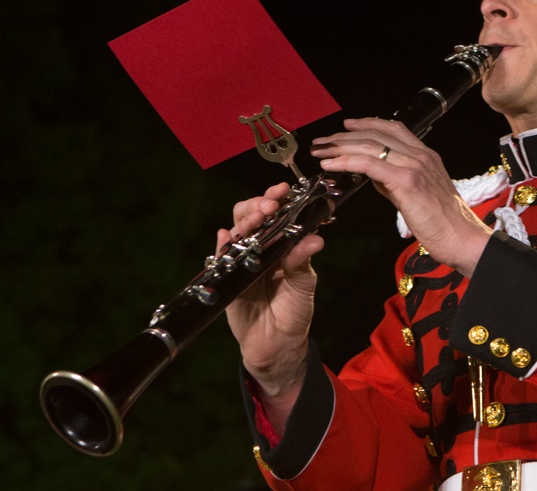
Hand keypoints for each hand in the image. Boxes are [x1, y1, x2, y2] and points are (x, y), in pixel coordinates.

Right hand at [221, 182, 323, 413]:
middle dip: (258, 205)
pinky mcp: (227, 279)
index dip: (276, 200)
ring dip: (244, 221)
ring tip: (256, 218)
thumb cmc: (294, 312)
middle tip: (270, 206)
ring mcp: (241, 262)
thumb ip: (303, 261)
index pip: (275, 215)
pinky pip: (220, 258)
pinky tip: (225, 237)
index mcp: (281, 246)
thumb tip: (315, 239)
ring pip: (236, 232)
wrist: (278, 346)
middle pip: (250, 216)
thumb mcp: (303, 285)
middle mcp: (260, 249)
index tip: (283, 191)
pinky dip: (222, 245)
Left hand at [310, 118, 491, 275]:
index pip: (393, 129)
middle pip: (377, 134)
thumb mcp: (418, 195)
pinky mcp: (408, 181)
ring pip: (371, 145)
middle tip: (323, 141)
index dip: (367, 124)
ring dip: (340, 146)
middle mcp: (421, 155)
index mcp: (426, 156)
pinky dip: (347, 161)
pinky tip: (331, 164)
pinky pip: (371, 164)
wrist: (463, 239)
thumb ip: (395, 182)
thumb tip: (374, 177)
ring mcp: (415, 165)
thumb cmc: (444, 224)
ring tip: (320, 151)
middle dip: (345, 135)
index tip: (346, 126)